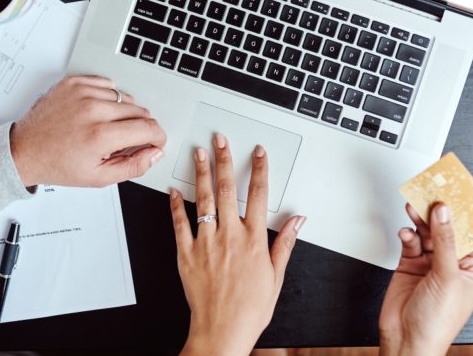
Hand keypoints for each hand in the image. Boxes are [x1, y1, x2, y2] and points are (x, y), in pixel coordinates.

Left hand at [10, 75, 165, 187]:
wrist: (24, 151)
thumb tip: (155, 153)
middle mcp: (93, 110)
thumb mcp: (98, 177)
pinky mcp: (74, 83)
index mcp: (100, 135)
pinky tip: (96, 112)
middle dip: (140, 127)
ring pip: (125, 98)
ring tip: (105, 126)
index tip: (155, 142)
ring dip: (122, 112)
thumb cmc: (57, 164)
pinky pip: (107, 84)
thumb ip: (133, 166)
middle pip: (140, 110)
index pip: (149, 127)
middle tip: (123, 140)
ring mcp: (82, 93)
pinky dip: (107, 97)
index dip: (158, 137)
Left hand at [169, 134, 306, 355]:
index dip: (260, 170)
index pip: (259, 196)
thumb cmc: (249, 309)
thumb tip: (298, 221)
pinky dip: (176, 205)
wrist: (222, 331)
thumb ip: (285, 244)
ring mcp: (206, 244)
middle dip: (225, 160)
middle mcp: (230, 237)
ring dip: (202, 173)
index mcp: (253, 241)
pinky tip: (174, 189)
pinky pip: (179, 224)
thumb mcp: (276, 277)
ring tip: (199, 153)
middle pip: (228, 190)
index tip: (258, 153)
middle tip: (221, 140)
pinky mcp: (186, 254)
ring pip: (204, 200)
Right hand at [379, 203, 472, 355]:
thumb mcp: (447, 277)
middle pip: (446, 228)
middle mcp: (451, 264)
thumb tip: (445, 213)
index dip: (463, 212)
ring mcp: (429, 263)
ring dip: (420, 219)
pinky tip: (405, 233)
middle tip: (430, 192)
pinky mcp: (409, 264)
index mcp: (472, 268)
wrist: (406, 340)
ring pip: (426, 231)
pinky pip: (409, 241)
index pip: (470, 233)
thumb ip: (445, 242)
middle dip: (437, 211)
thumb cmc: (437, 322)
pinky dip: (406, 234)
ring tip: (414, 205)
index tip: (457, 191)